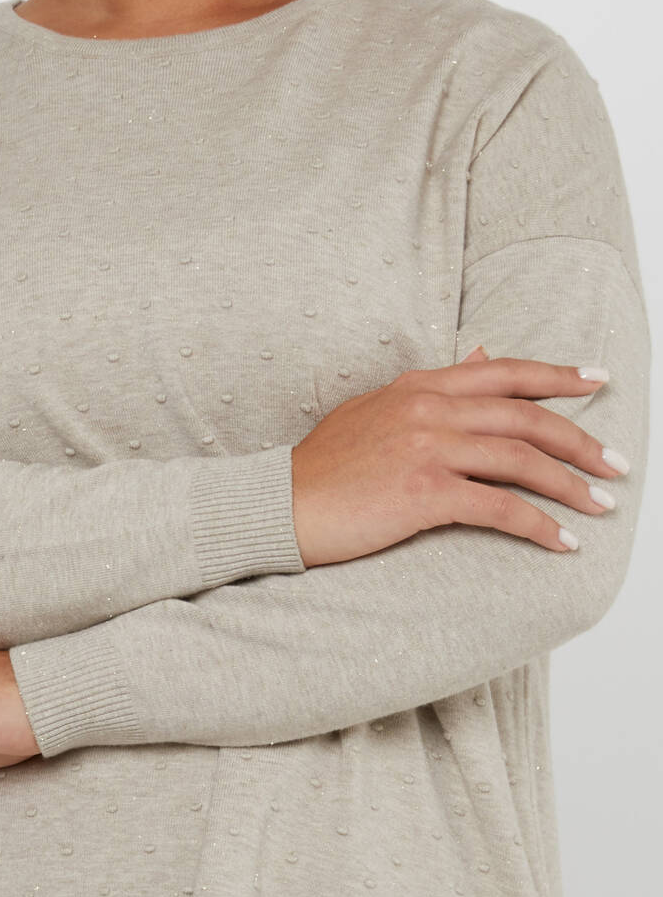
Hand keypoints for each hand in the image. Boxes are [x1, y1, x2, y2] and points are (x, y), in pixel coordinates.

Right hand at [292, 345, 625, 566]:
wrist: (281, 505)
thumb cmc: (324, 467)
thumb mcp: (374, 407)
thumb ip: (430, 384)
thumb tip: (479, 354)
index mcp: (419, 385)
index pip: (503, 371)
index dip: (556, 375)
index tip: (597, 379)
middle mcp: (429, 408)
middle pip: (526, 418)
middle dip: (580, 441)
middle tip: (616, 463)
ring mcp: (428, 447)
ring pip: (522, 461)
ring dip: (571, 486)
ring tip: (601, 505)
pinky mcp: (424, 492)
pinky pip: (499, 507)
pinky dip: (538, 526)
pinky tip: (561, 542)